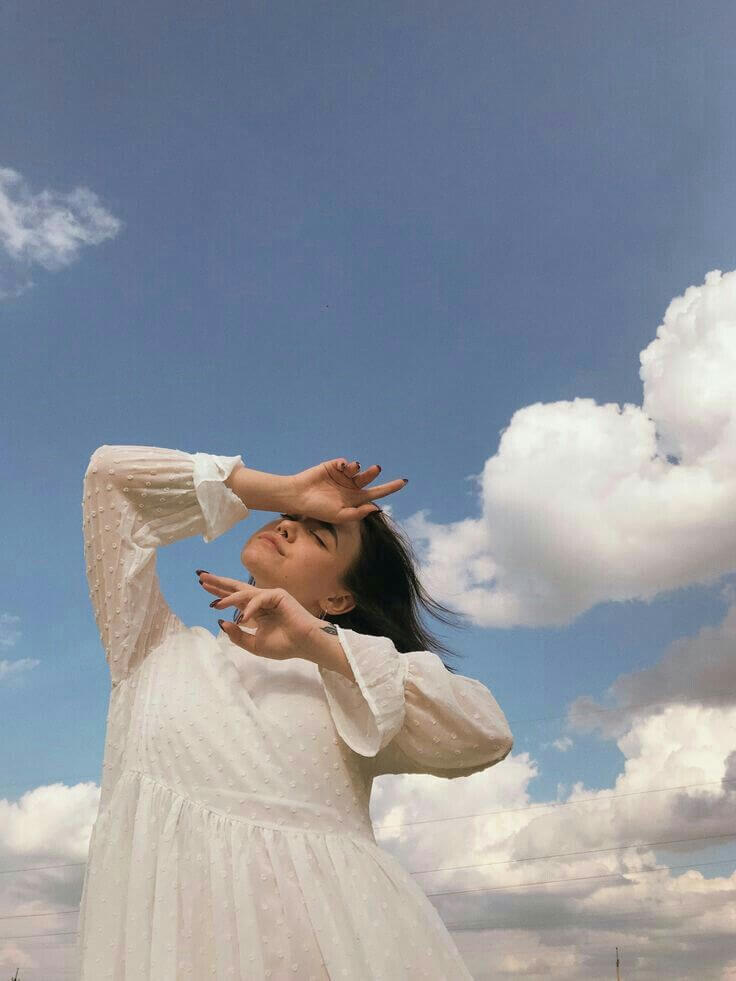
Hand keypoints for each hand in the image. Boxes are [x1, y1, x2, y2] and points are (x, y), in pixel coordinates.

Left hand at [199, 573, 320, 660]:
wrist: (305, 645)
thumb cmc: (284, 645)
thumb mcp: (254, 645)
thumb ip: (237, 635)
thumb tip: (221, 622)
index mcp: (255, 610)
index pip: (234, 598)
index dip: (219, 593)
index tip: (203, 586)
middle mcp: (260, 600)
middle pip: (235, 588)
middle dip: (218, 582)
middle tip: (201, 576)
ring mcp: (269, 596)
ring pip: (244, 593)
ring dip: (228, 597)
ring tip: (214, 604)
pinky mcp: (278, 595)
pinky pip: (258, 599)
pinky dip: (250, 609)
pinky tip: (244, 619)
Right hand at [288, 458, 407, 523]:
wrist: (298, 496)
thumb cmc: (317, 509)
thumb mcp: (339, 515)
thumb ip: (358, 513)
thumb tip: (376, 508)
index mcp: (355, 500)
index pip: (377, 493)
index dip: (390, 488)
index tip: (404, 481)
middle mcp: (351, 487)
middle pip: (369, 478)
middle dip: (373, 473)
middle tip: (376, 469)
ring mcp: (343, 476)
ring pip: (359, 469)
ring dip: (360, 468)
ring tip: (353, 468)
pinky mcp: (334, 466)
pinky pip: (346, 462)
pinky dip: (347, 463)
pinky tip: (342, 466)